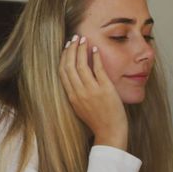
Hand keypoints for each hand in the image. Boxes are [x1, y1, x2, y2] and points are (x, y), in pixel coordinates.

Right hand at [58, 34, 127, 148]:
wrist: (110, 133)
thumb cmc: (97, 121)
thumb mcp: (81, 107)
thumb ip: (77, 93)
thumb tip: (76, 77)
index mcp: (72, 96)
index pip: (62, 72)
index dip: (63, 57)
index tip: (66, 47)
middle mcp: (79, 92)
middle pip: (69, 66)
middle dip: (71, 49)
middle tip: (74, 38)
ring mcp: (92, 91)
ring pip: (82, 65)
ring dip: (81, 49)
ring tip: (83, 39)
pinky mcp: (105, 89)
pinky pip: (98, 69)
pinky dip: (95, 57)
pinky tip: (95, 49)